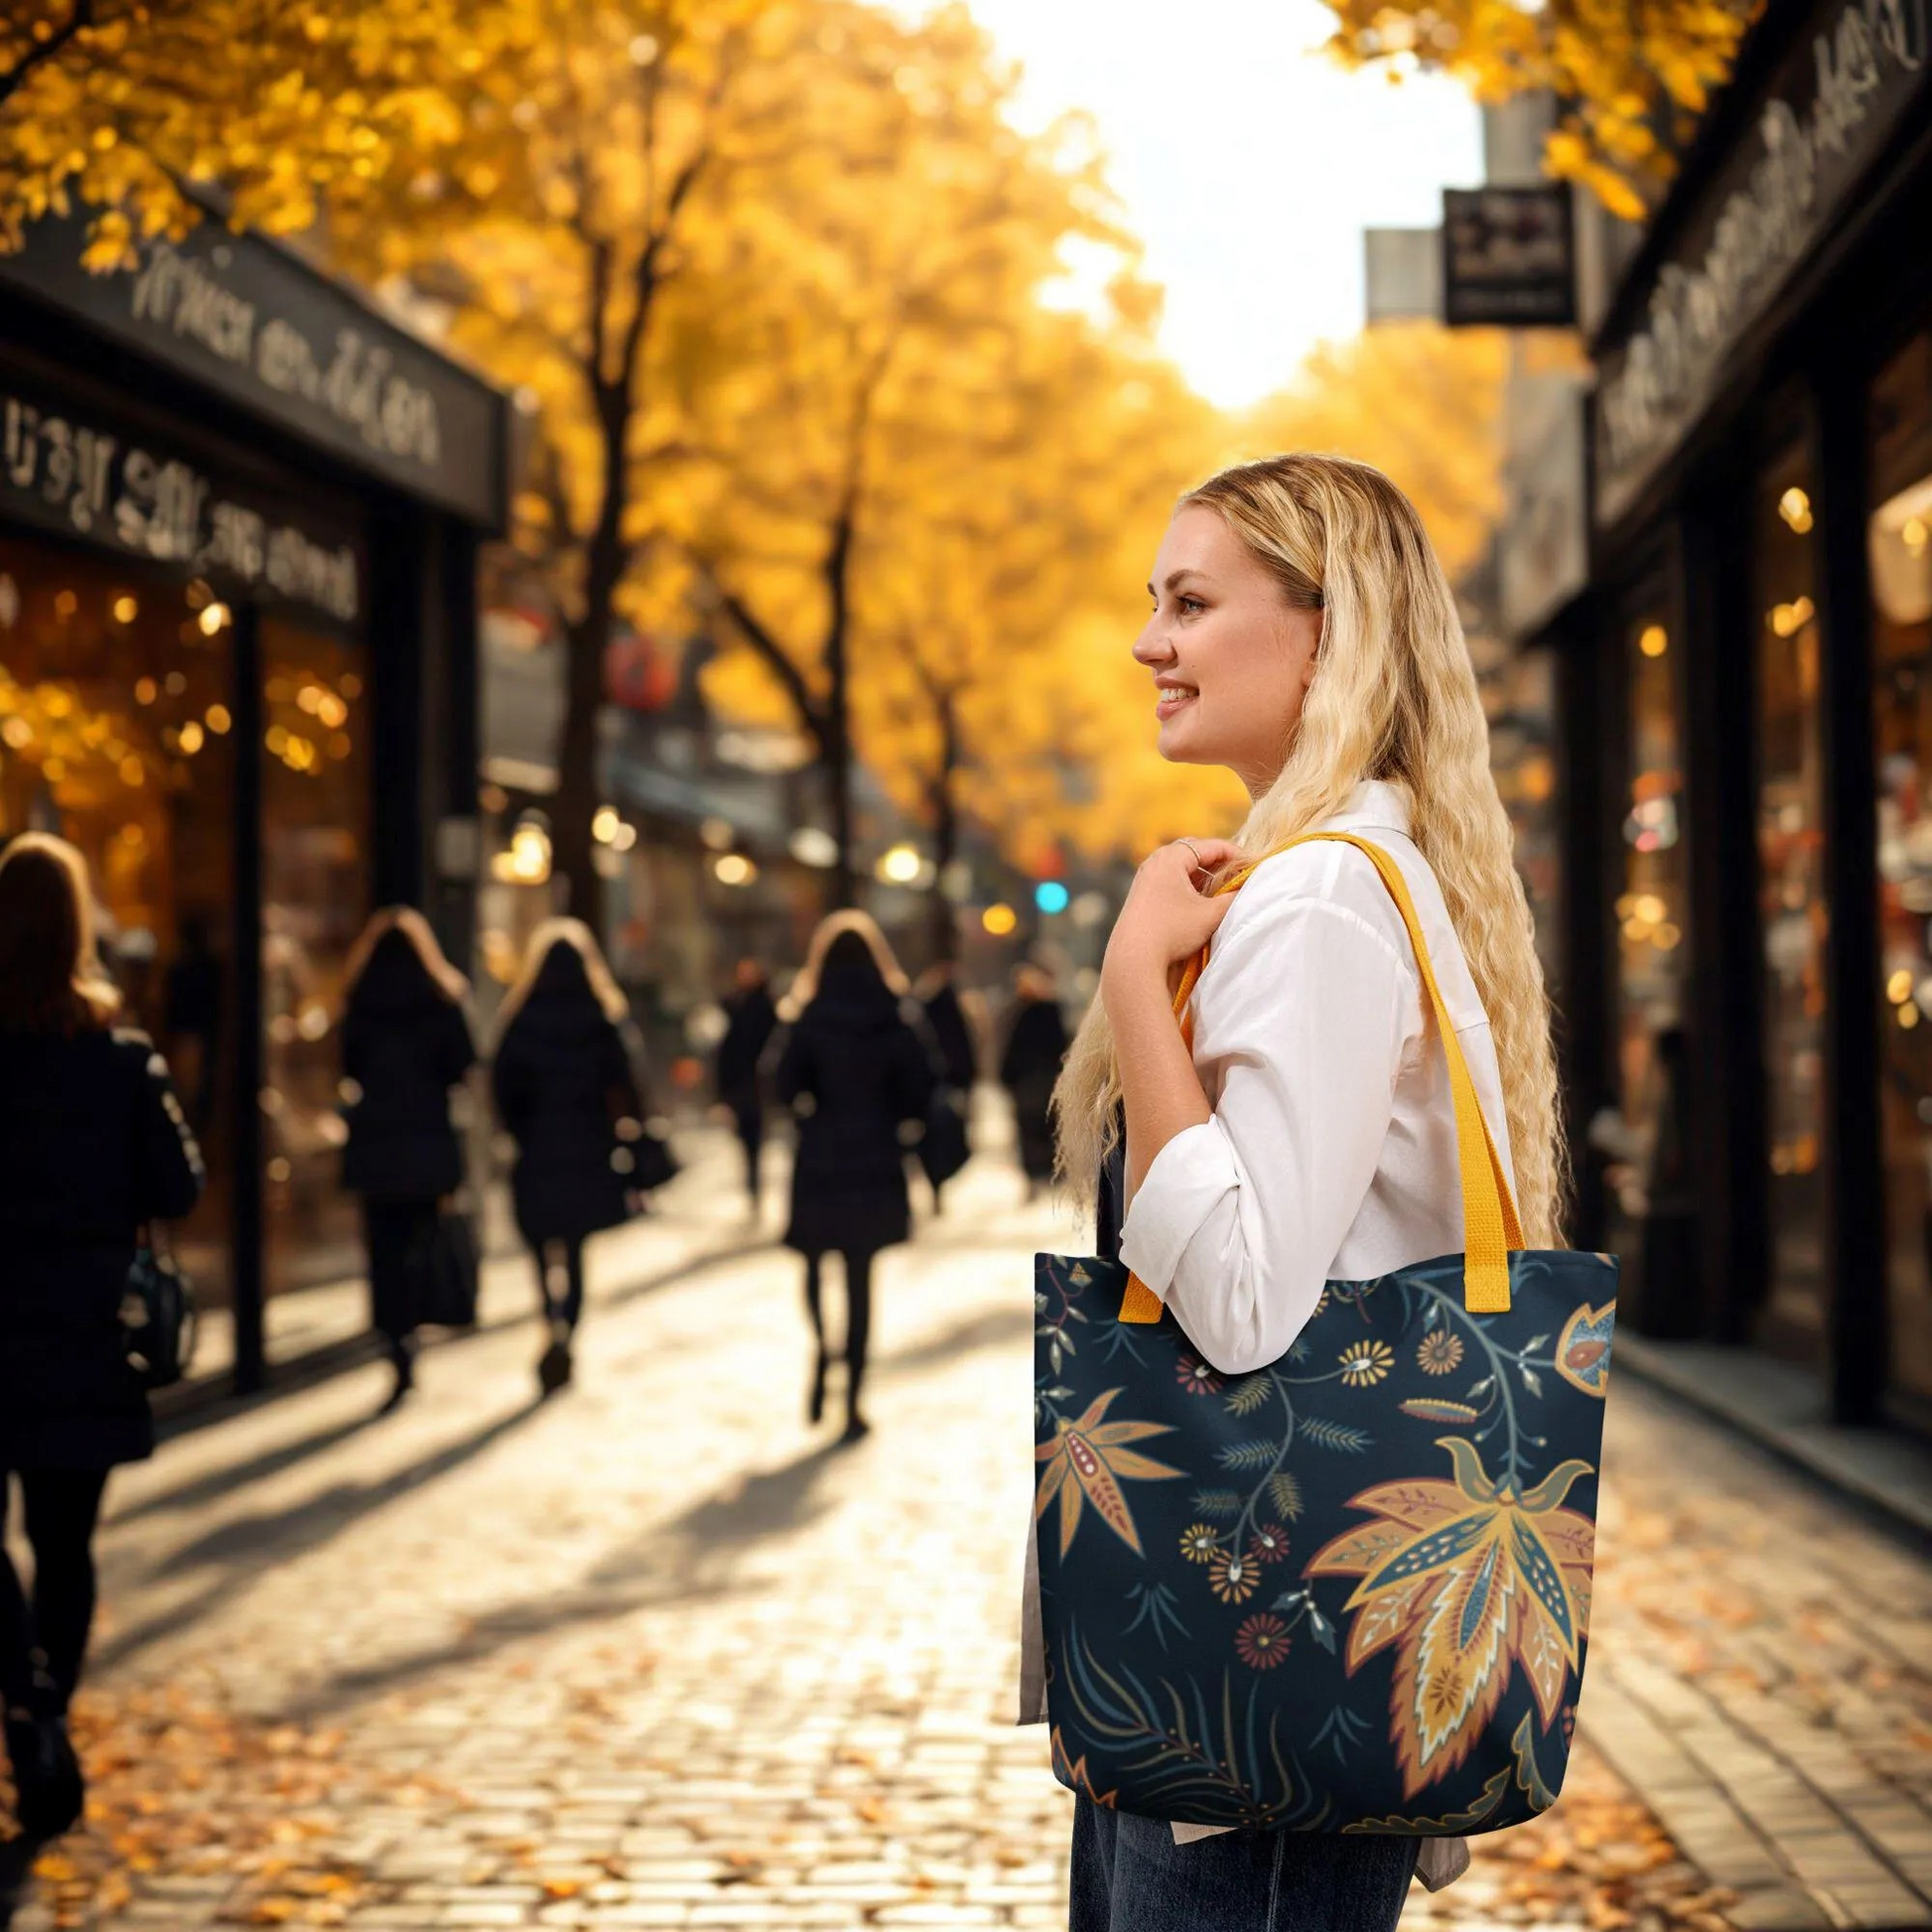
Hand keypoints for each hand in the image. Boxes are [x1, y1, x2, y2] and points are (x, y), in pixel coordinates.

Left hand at [1102, 838, 1247, 1000]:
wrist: (1133, 958)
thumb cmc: (1172, 931)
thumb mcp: (1210, 914)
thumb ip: (1234, 898)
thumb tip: (1249, 889)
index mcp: (1171, 857)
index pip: (1211, 845)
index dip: (1236, 854)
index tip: (1254, 867)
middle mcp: (1154, 861)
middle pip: (1194, 851)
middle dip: (1219, 862)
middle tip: (1239, 875)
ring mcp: (1145, 877)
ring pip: (1182, 866)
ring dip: (1203, 874)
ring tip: (1222, 889)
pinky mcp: (1141, 894)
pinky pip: (1170, 879)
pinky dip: (1188, 885)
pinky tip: (1200, 901)